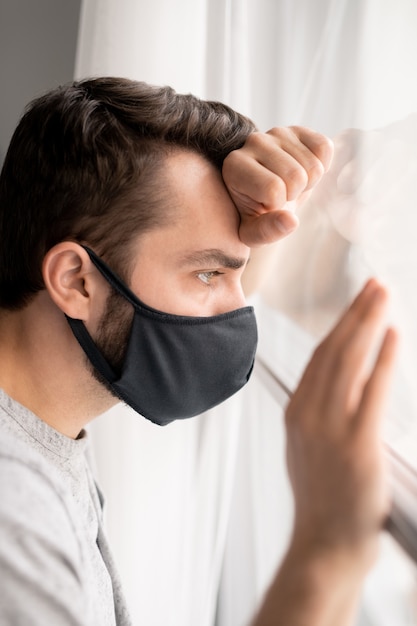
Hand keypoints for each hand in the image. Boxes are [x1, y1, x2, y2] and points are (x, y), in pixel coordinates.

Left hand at [222, 126, 333, 246]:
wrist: (266, 195)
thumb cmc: (256, 215)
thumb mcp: (254, 233)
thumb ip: (268, 230)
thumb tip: (291, 221)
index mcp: (234, 166)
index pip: (273, 189)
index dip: (277, 205)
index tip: (267, 205)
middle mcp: (253, 141)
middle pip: (296, 176)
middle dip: (295, 194)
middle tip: (283, 195)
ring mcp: (277, 132)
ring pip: (312, 166)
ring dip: (308, 182)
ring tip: (291, 184)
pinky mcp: (298, 130)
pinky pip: (324, 148)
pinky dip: (322, 165)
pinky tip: (304, 171)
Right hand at [285, 279, 397, 570]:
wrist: (323, 545)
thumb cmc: (321, 500)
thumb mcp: (305, 449)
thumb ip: (315, 415)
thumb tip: (331, 388)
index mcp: (296, 413)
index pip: (319, 357)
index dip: (340, 325)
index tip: (355, 302)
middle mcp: (309, 413)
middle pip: (333, 350)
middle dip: (355, 312)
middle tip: (374, 284)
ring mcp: (331, 427)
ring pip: (349, 361)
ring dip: (368, 323)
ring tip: (383, 295)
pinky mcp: (357, 444)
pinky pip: (372, 390)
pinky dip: (383, 358)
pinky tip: (393, 336)